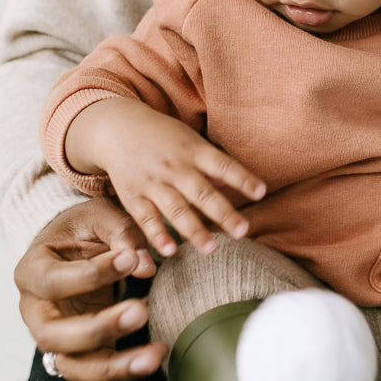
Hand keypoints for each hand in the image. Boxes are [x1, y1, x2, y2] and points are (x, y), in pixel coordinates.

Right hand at [14, 196, 165, 380]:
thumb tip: (145, 266)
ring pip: (73, 364)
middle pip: (53, 335)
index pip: (53, 281)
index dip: (90, 275)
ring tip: (153, 355)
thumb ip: (121, 233)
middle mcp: (35, 311)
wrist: (74, 243)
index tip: (129, 260)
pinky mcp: (79, 348)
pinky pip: (97, 367)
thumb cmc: (82, 227)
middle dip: (98, 328)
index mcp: (31, 271)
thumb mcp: (98, 215)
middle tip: (140, 312)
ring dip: (113, 364)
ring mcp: (56, 334)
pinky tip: (155, 352)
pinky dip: (125, 366)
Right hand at [68, 98, 266, 256]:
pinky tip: (169, 251)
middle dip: (224, 213)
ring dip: (195, 231)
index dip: (243, 178)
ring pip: (177, 210)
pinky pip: (146, 218)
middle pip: (203, 193)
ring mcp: (154, 182)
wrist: (118, 128)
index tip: (261, 192)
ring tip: (212, 250)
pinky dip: (157, 235)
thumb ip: (209, 162)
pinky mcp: (133, 196)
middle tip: (243, 231)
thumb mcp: (190, 140)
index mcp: (195, 150)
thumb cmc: (163, 135)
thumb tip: (232, 182)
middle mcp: (176, 167)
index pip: (224, 165)